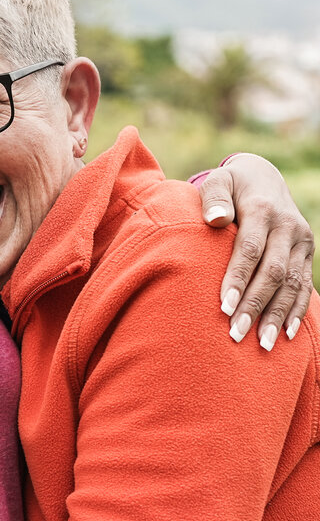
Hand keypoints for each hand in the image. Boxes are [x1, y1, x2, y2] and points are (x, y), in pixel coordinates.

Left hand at [199, 154, 313, 348]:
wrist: (264, 177)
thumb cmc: (230, 185)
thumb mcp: (218, 181)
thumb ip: (213, 197)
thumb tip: (214, 219)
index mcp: (263, 210)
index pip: (250, 250)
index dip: (238, 279)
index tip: (224, 307)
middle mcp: (288, 226)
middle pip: (273, 271)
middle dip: (255, 305)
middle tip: (236, 334)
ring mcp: (302, 241)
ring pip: (292, 283)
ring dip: (276, 315)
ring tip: (261, 344)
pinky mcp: (307, 253)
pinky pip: (304, 285)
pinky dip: (296, 310)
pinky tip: (285, 334)